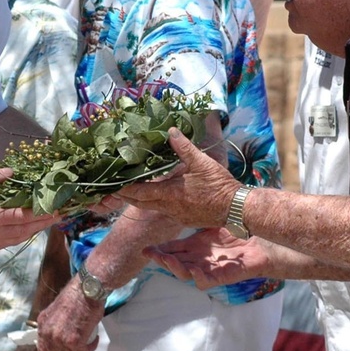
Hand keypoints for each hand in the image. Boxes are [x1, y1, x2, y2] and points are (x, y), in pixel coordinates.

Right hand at [0, 169, 60, 251]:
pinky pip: (12, 241)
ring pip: (21, 238)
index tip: (57, 207)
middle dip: (46, 222)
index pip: (23, 217)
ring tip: (51, 218)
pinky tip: (30, 225)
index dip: (42, 213)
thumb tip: (13, 172)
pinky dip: (24, 233)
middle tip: (63, 213)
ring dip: (36, 228)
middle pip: (27, 230)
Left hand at [35, 278, 103, 350]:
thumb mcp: (56, 312)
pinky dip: (91, 348)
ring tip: (88, 342)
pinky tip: (94, 339)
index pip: (44, 350)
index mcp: (42, 324)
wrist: (87, 289)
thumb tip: (58, 338)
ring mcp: (59, 338)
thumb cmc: (77, 297)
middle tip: (78, 350)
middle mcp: (47, 333)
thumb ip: (54, 325)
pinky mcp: (74, 341)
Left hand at [117, 128, 240, 227]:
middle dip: (128, 197)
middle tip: (116, 190)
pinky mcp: (185, 219)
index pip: (140, 193)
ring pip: (153, 208)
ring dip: (142, 200)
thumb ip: (183, 147)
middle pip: (142, 203)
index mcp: (170, 194)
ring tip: (134, 191)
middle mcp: (169, 208)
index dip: (125, 189)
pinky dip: (157, 204)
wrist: (236, 208)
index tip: (113, 186)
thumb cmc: (219, 185)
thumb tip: (170, 131)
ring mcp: (177, 215)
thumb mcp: (201, 162)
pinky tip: (160, 197)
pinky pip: (165, 212)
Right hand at [145, 227, 268, 289]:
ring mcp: (209, 269)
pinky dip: (199, 277)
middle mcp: (198, 259)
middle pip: (174, 263)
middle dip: (161, 260)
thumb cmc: (236, 231)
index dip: (157, 251)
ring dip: (175, 268)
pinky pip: (206, 281)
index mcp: (194, 247)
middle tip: (151, 254)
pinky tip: (194, 270)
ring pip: (186, 274)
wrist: (260, 241)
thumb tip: (178, 198)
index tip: (145, 249)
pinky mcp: (222, 276)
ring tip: (167, 260)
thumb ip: (195, 215)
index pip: (171, 250)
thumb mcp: (211, 222)